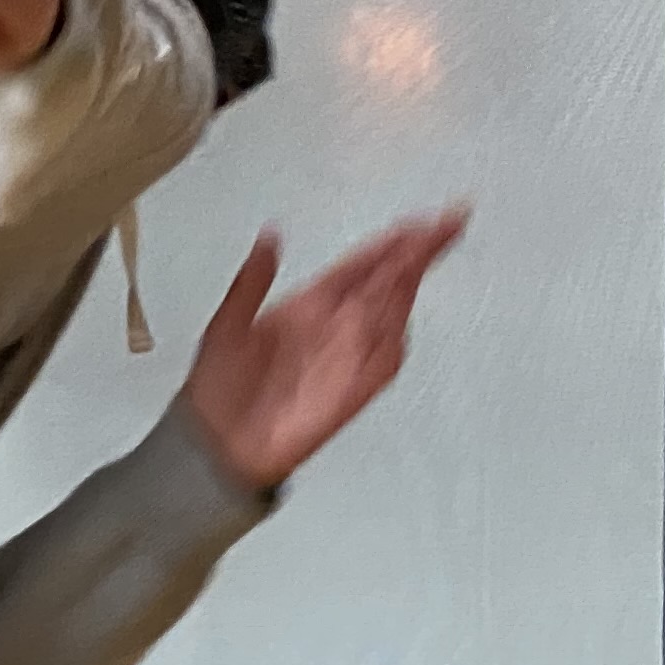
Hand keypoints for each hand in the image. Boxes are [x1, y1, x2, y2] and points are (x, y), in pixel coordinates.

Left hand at [180, 209, 472, 494]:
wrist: (217, 445)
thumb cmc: (218, 390)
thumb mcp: (225, 325)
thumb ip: (251, 281)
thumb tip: (269, 237)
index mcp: (308, 306)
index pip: (360, 264)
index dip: (390, 241)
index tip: (420, 219)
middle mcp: (334, 327)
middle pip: (387, 281)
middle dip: (418, 250)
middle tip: (448, 221)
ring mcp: (347, 358)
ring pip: (391, 313)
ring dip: (408, 283)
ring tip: (427, 250)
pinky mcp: (352, 391)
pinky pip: (384, 363)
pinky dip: (394, 341)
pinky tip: (403, 317)